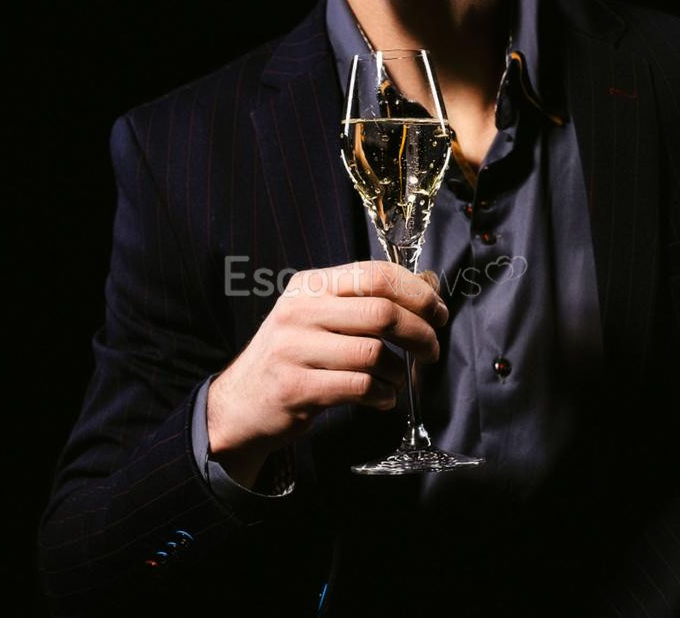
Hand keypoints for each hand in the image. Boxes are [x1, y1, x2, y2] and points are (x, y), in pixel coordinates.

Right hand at [205, 260, 447, 486]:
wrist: (241, 403)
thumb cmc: (293, 356)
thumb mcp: (321, 316)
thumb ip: (368, 299)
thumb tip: (428, 282)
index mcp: (310, 286)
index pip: (375, 274)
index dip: (417, 293)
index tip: (437, 312)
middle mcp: (299, 311)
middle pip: (381, 312)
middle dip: (420, 333)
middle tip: (431, 351)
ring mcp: (295, 349)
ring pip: (373, 354)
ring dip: (399, 372)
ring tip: (397, 380)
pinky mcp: (297, 388)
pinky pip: (360, 387)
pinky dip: (382, 395)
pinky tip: (381, 398)